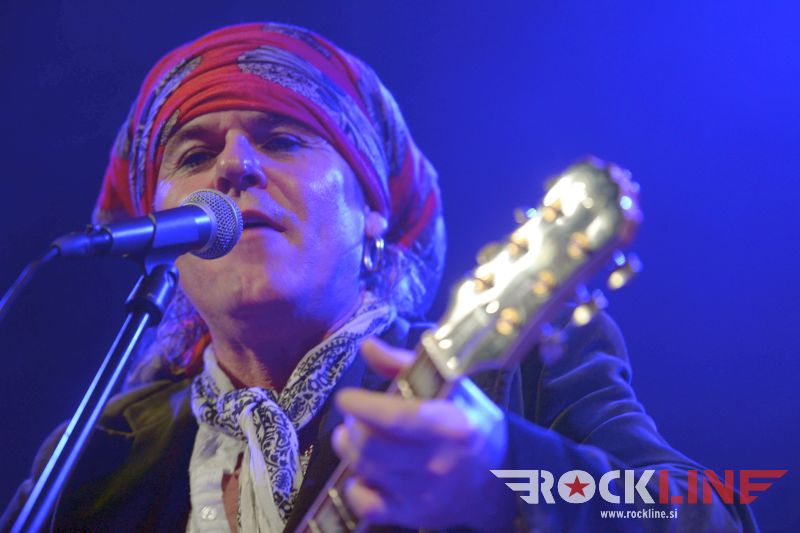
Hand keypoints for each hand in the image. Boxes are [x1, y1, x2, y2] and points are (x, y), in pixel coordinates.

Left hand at [332, 337, 514, 529]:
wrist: (501, 481)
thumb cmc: (471, 425)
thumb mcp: (453, 387)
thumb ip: (406, 365)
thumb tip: (367, 346)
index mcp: (452, 425)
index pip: (398, 417)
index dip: (364, 406)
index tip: (346, 397)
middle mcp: (438, 462)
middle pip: (373, 446)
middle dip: (352, 428)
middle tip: (351, 419)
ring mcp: (425, 493)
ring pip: (367, 470)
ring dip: (348, 450)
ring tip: (349, 437)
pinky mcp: (414, 515)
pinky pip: (367, 506)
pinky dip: (355, 489)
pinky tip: (361, 474)